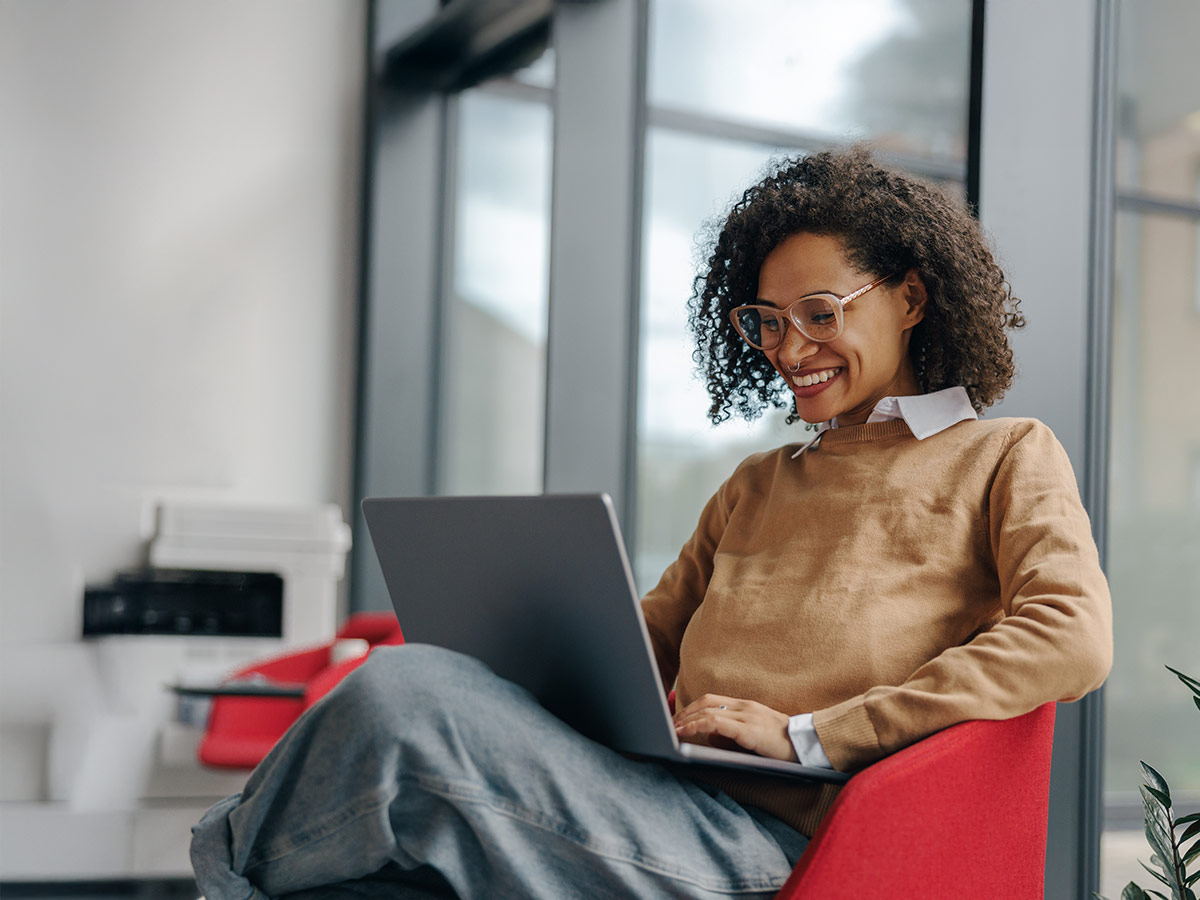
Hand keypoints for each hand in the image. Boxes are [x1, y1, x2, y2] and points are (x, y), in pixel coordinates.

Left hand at [673, 694, 796, 761]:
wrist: (807, 746)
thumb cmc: (781, 745)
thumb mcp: (754, 735)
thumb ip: (733, 732)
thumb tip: (709, 737)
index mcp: (746, 706)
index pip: (711, 699)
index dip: (692, 707)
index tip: (677, 718)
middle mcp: (745, 707)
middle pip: (706, 701)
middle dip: (685, 712)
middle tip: (670, 724)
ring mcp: (747, 716)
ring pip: (708, 711)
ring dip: (687, 720)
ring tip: (674, 730)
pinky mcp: (749, 730)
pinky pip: (717, 723)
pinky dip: (698, 726)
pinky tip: (688, 732)